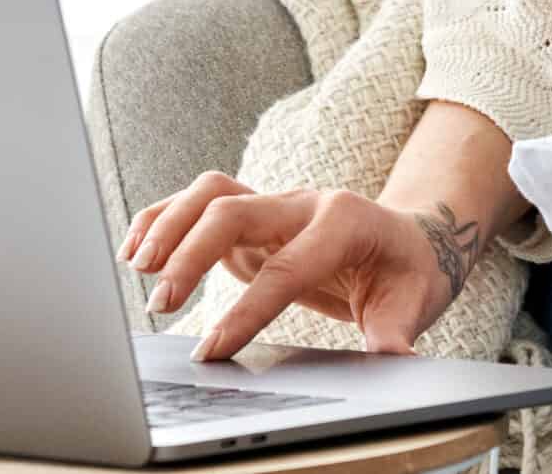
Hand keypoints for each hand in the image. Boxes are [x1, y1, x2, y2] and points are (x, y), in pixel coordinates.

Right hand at [117, 170, 461, 361]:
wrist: (410, 237)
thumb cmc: (409, 270)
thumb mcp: (415, 301)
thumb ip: (397, 330)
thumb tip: (396, 358)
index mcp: (343, 222)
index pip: (285, 267)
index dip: (246, 310)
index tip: (213, 350)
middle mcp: (302, 203)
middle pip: (234, 211)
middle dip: (191, 253)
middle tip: (161, 304)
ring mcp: (274, 204)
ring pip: (211, 193)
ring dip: (169, 225)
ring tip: (137, 267)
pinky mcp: (252, 216)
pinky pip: (200, 202)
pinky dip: (165, 217)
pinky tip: (137, 247)